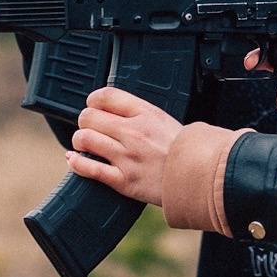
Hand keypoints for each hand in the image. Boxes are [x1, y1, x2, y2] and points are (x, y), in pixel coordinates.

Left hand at [65, 87, 182, 204]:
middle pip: (88, 116)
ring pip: (83, 139)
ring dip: (80, 141)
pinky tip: (76, 160)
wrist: (201, 177)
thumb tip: (113, 110)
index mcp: (145, 113)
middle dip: (85, 122)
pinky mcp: (123, 180)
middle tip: (91, 129)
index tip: (94, 106)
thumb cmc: (186, 151)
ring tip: (86, 145)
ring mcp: (127, 157)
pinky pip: (88, 168)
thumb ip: (139, 113)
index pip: (105, 96)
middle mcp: (133, 132)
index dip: (93, 100)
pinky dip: (76, 163)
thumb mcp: (165, 120)